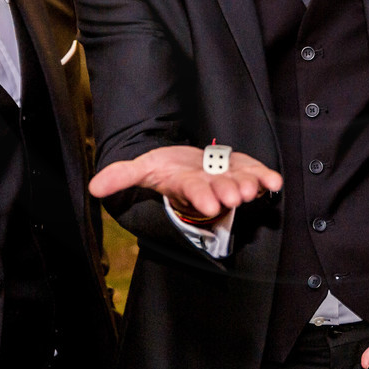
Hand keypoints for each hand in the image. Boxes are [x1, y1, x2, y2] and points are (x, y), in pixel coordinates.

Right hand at [88, 145, 282, 220]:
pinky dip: (267, 178)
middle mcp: (209, 186)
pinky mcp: (243, 170)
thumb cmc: (165, 170)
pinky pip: (257, 175)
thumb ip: (121, 176)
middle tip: (236, 196)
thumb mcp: (141, 169)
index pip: (193, 191)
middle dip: (229, 193)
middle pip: (220, 190)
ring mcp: (228, 178)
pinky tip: (275, 182)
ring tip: (253, 188)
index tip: (210, 203)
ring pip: (240, 183)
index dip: (201, 196)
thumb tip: (93, 188)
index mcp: (185, 185)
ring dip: (249, 186)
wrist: (186, 165)